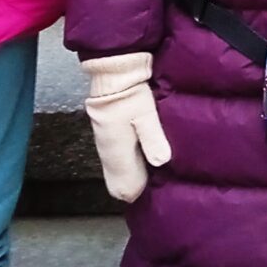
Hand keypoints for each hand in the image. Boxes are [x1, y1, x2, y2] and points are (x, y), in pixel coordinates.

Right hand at [81, 52, 169, 201]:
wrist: (113, 73)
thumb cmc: (131, 94)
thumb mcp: (146, 114)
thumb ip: (153, 138)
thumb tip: (162, 161)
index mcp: (116, 152)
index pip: (124, 187)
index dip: (140, 193)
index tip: (157, 192)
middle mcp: (107, 153)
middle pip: (118, 185)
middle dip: (135, 188)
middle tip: (157, 186)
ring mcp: (105, 145)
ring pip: (116, 173)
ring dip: (132, 176)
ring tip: (154, 174)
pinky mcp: (106, 137)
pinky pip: (116, 161)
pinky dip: (128, 165)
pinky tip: (143, 159)